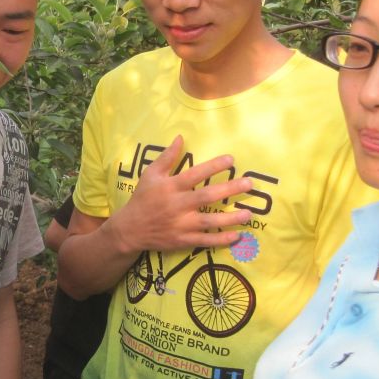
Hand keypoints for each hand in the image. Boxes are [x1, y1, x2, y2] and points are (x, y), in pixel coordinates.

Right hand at [105, 136, 253, 255]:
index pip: (195, 174)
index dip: (213, 166)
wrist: (130, 229)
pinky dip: (221, 239)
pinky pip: (205, 240)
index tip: (231, 160)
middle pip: (207, 196)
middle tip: (249, 184)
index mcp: (170, 187)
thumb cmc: (142, 198)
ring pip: (209, 221)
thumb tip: (180, 137)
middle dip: (229, 189)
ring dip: (231, 218)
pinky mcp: (183, 240)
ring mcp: (181, 224)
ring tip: (249, 213)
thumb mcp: (150, 175)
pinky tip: (237, 236)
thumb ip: (166, 157)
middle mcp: (177, 205)